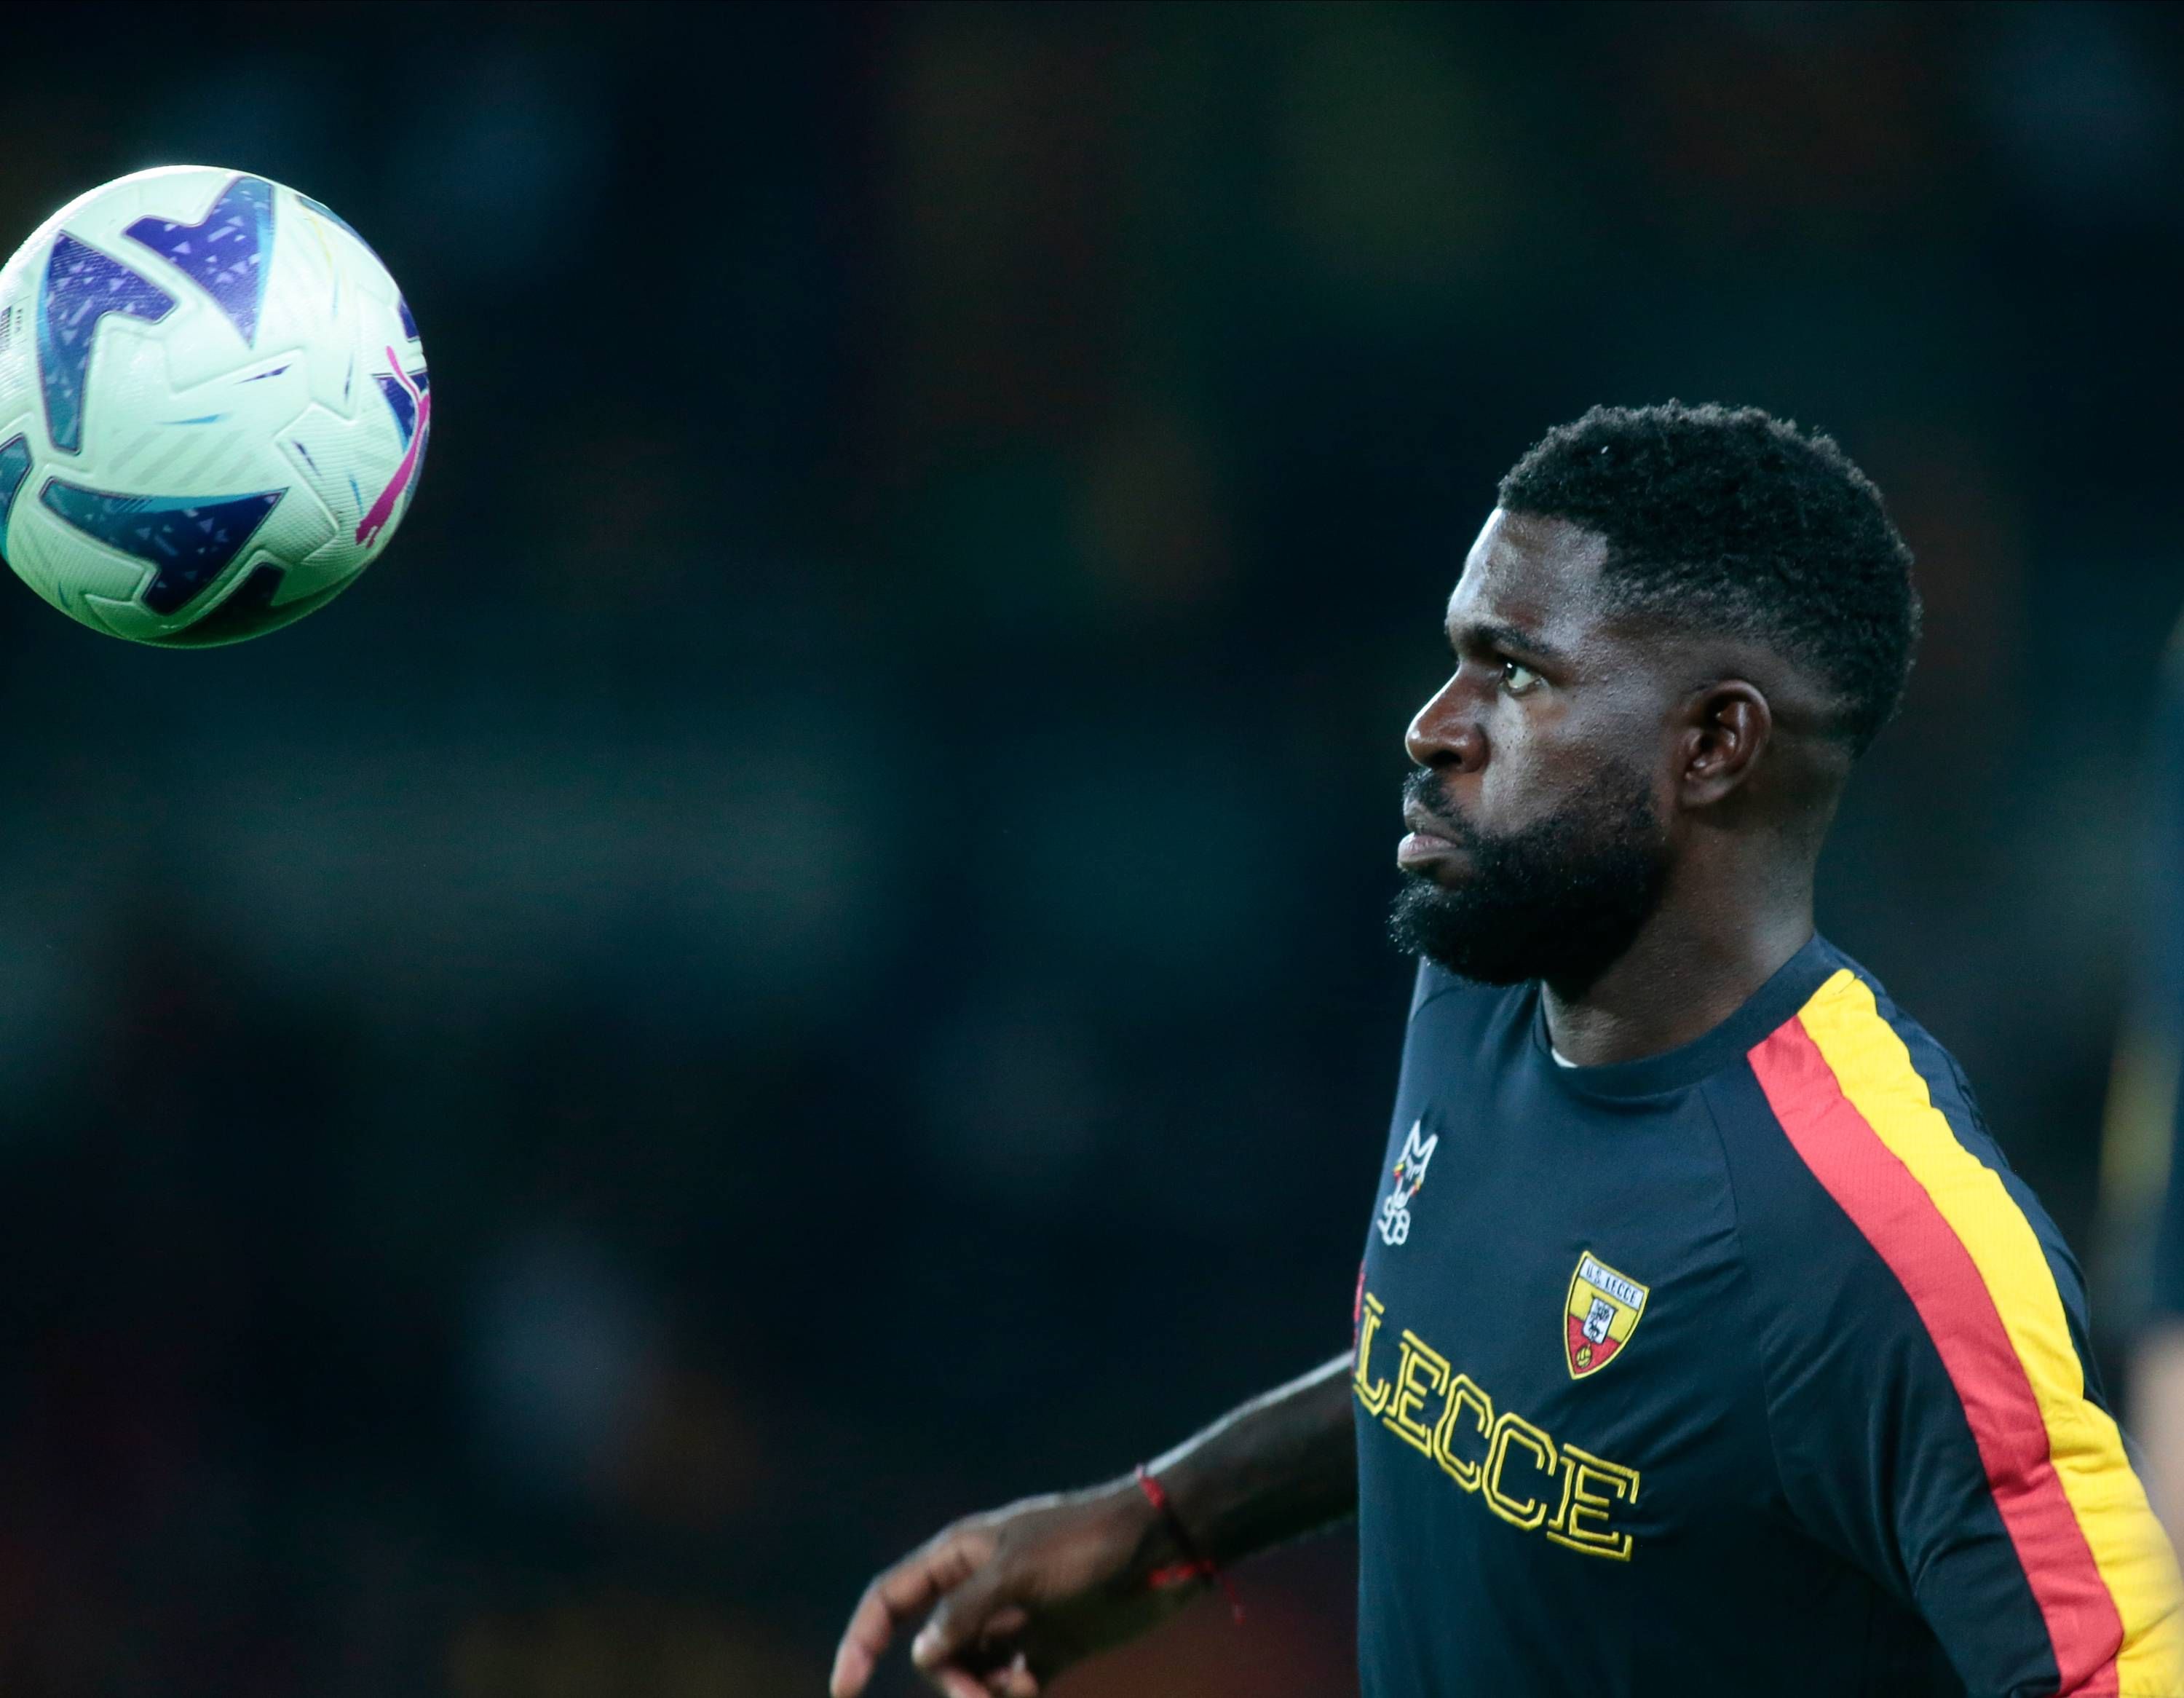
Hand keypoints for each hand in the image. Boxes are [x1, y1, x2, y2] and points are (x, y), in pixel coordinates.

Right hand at [830, 1478, 1196, 1697]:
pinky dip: (1012, 1696)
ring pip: (969, 1674)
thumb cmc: (1087, 1544)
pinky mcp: (1046, 1647)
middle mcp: (978, 1589)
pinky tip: (1034, 1687)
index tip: (844, 1692)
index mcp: (959, 1556)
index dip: (860, 1641)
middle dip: (949, 1681)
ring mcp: (1012, 1619)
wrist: (1160, 1548)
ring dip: (983, 1694)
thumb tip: (925, 1653)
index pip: (889, 1600)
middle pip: (933, 1650)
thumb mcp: (1018, 1571)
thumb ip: (966, 1612)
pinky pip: (1007, 1686)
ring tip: (1020, 1692)